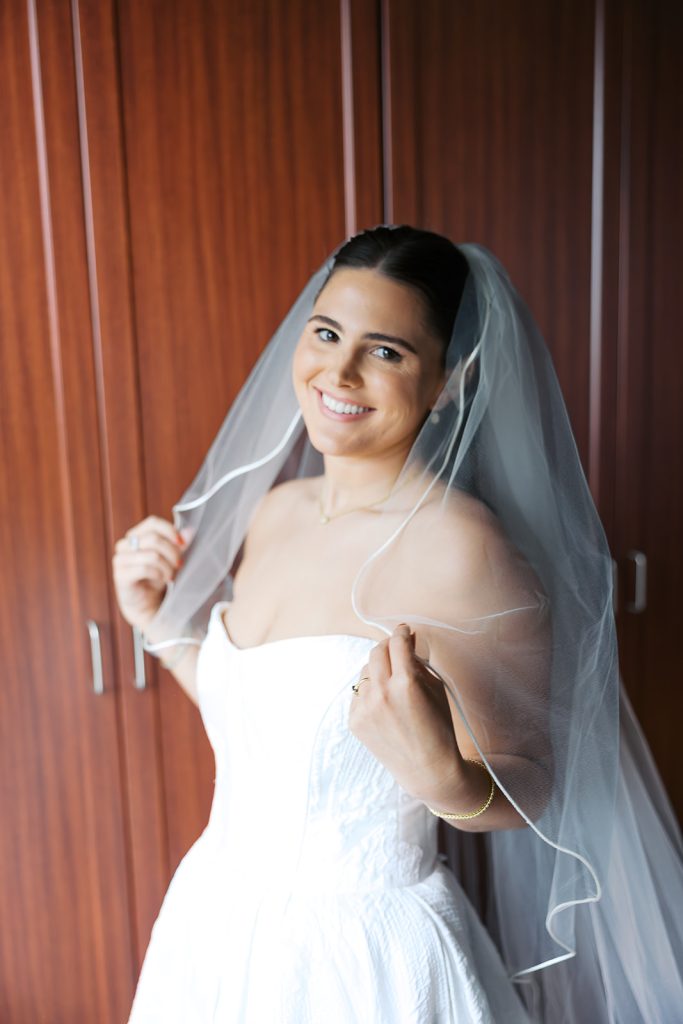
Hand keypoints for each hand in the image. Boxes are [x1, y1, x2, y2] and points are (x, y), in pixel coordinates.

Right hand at [112, 515, 190, 631]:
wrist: (146, 602)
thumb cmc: (157, 577)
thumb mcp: (170, 558)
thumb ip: (178, 544)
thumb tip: (189, 531)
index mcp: (136, 535)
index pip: (152, 523)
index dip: (170, 531)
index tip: (182, 543)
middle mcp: (124, 545)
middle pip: (154, 539)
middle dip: (172, 553)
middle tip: (179, 565)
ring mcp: (120, 559)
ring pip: (152, 555)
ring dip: (167, 566)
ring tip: (171, 575)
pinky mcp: (120, 575)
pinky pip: (144, 568)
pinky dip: (158, 574)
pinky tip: (161, 579)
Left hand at [348, 624, 463, 801]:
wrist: (428, 770)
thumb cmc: (439, 729)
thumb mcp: (436, 690)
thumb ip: (419, 663)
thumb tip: (407, 642)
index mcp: (406, 683)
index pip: (397, 643)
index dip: (402, 632)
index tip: (404, 630)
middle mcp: (381, 693)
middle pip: (376, 651)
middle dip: (388, 646)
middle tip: (397, 649)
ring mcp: (365, 708)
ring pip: (366, 671)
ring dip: (379, 669)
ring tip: (393, 682)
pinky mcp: (355, 721)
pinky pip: (359, 693)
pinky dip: (371, 691)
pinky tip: (385, 703)